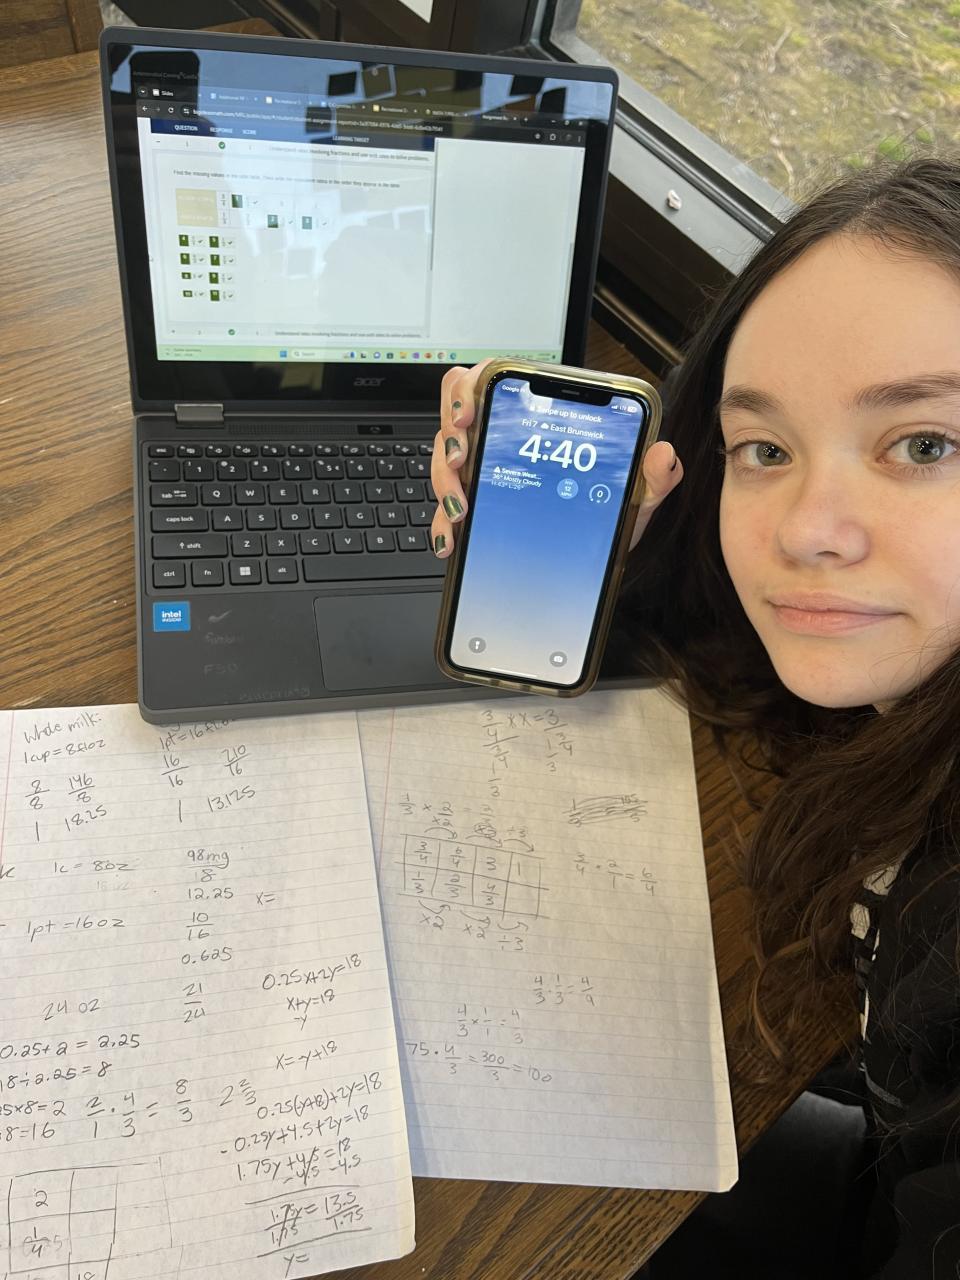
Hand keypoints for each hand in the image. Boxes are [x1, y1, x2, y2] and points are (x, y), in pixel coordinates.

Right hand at [430, 360, 682, 556]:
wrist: (589, 565)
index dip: (470, 388)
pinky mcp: (473, 511)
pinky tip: (451, 541)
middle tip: (463, 460)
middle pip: (455, 419)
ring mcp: (483, 474)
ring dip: (446, 484)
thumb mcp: (632, 497)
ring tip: (462, 510)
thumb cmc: (605, 519)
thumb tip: (663, 455)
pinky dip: (442, 526)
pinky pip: (445, 511)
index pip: (491, 380)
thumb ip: (652, 478)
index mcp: (536, 420)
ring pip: (445, 463)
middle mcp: (502, 439)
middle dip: (451, 437)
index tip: (470, 412)